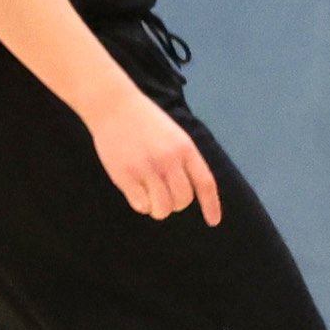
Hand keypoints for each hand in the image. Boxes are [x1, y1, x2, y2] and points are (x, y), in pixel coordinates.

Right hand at [93, 91, 219, 224]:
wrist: (116, 107)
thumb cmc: (146, 122)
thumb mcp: (175, 136)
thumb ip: (183, 160)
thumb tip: (190, 191)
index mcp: (186, 149)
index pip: (205, 183)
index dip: (211, 205)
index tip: (213, 222)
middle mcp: (169, 161)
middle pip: (183, 200)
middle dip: (175, 203)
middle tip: (163, 193)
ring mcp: (147, 169)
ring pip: (163, 208)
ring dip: (158, 207)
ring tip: (150, 194)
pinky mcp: (126, 176)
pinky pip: (141, 206)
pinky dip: (141, 204)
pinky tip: (135, 190)